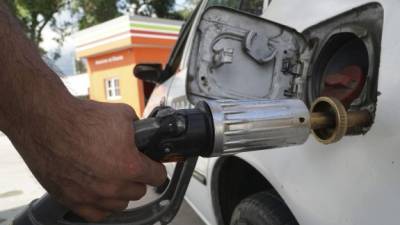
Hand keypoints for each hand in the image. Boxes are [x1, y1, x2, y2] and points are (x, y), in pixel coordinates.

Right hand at [11, 98, 166, 221]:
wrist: (46, 122)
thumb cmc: (80, 118)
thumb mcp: (123, 115)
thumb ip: (139, 131)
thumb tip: (144, 135)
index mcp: (129, 166)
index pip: (157, 177)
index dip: (157, 168)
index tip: (153, 166)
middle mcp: (112, 186)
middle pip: (139, 192)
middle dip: (138, 178)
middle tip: (130, 166)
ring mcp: (91, 196)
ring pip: (120, 204)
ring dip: (121, 192)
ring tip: (114, 177)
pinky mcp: (72, 200)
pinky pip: (97, 214)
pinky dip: (102, 205)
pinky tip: (100, 192)